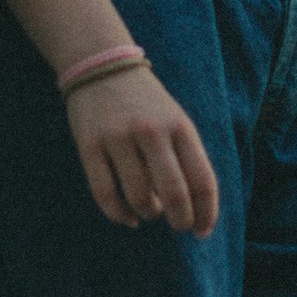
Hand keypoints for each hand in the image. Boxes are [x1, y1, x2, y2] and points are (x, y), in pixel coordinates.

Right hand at [64, 65, 219, 238]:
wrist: (102, 64)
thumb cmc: (146, 103)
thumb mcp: (175, 119)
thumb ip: (186, 158)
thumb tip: (192, 210)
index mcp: (179, 126)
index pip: (202, 180)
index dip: (206, 214)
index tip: (202, 232)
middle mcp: (152, 131)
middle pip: (174, 194)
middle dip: (180, 221)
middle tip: (179, 226)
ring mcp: (119, 138)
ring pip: (140, 197)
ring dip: (150, 214)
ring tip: (151, 211)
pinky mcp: (90, 145)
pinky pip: (105, 194)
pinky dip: (119, 215)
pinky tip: (128, 217)